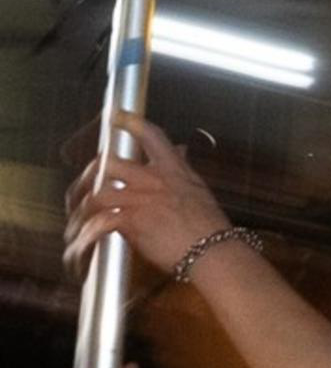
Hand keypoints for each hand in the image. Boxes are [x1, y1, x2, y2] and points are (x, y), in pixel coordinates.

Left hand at [64, 113, 228, 284]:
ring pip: (98, 193)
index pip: (152, 136)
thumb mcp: (199, 188)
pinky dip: (90, 231)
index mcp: (173, 170)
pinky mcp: (132, 222)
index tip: (117, 115)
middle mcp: (155, 180)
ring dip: (85, 207)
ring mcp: (142, 200)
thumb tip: (181, 149)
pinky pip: (100, 221)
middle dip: (93, 173)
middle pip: (111, 163)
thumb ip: (183, 167)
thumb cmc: (210, 226)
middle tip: (85, 185)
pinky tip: (87, 238)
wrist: (214, 251)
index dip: (131, 122)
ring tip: (81, 218)